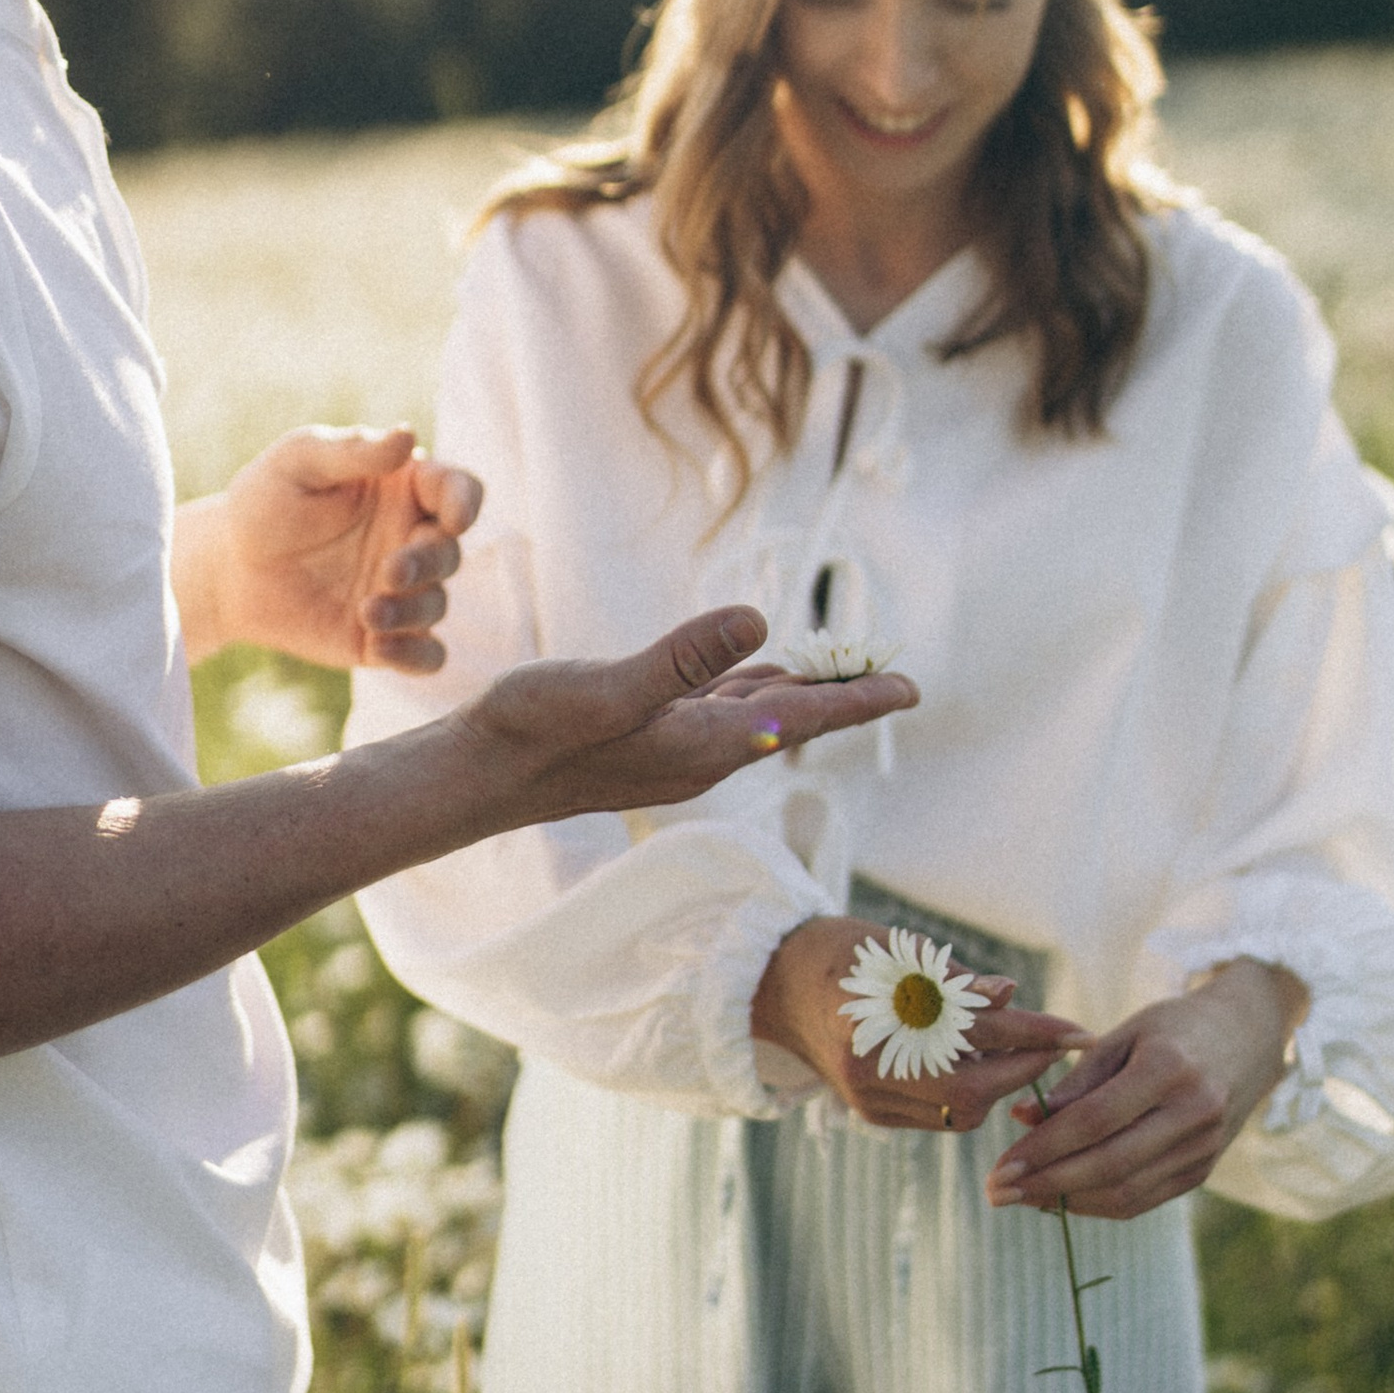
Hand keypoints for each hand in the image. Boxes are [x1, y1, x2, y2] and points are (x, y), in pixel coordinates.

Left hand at [175, 426, 482, 671]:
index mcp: (405, 490)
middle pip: (450, 552)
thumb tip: (408, 437)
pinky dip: (414, 657)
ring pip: (437, 605)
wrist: (231, 569)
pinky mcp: (385, 637)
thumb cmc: (266, 501)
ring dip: (411, 611)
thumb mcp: (298, 461)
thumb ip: (352, 450)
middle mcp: (412, 540)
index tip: (455, 518)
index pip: (457, 490)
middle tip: (389, 572)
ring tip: (367, 613)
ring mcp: (402, 592)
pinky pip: (426, 656)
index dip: (466, 502)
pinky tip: (379, 649)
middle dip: (427, 563)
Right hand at [458, 608, 915, 823]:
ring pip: (757, 714)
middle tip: (894, 673)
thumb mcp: (611, 686)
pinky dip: (753, 688)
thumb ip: (684, 659)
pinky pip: (720, 709)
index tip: (912, 689)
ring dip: (802, 691)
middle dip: (843, 695)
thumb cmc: (536, 730)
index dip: (858, 700)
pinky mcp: (649, 736)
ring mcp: (674, 748)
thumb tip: (760, 619)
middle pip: (791, 720)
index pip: (801, 719)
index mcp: (702, 744)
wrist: (481, 772)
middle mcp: (699, 753)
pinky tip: (759, 674)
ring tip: (844, 671)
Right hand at [752, 917, 1084, 1131]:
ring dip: (997, 1085)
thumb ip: (955, 980)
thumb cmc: (844, 954)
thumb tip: (1011, 995)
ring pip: (959, 1111)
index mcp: (878, 1015)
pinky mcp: (869, 1113)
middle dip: (1020, 1070)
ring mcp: (867, 1097)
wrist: (776, 984)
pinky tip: (979, 1066)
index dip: (1032, 1032)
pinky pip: (938, 1115)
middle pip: (970, 1089)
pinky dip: (968, 1094)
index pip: (975, 1030)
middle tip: (1055, 1045)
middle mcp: (870, 1066)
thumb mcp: (901, 950)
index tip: (1078, 1032)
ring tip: (1018, 1051)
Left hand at [987, 959, 1305, 1220]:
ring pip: (1125, 1193)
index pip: (1094, 1121)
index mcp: (1169, 1069)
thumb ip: (1076, 1081)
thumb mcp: (1125, 1034)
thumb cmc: (1173, 1029)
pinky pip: (1142, 1200)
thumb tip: (1021, 1121)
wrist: (1246, 1039)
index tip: (999, 1165)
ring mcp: (1203, 1148)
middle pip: (1108, 1164)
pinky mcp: (1203, 1171)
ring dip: (1066, 1202)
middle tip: (996, 1192)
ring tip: (1021, 1198)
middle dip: (1045, 1184)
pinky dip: (1096, 1205)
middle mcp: (1193, 1113)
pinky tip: (1059, 1198)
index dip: (1043, 1149)